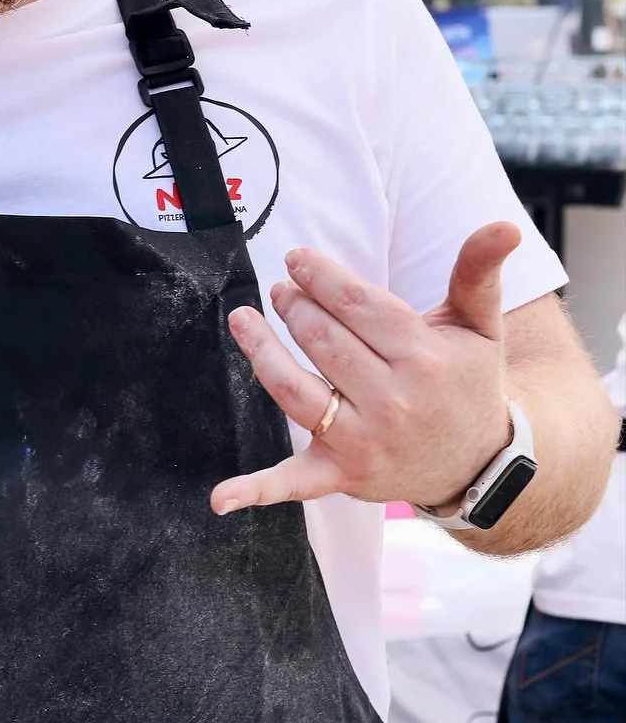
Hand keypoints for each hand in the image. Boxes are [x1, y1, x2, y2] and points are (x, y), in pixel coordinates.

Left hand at [211, 222, 520, 514]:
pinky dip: (255, 491)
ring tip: (244, 319)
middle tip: (281, 289)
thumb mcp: (479, 326)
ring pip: (295, 390)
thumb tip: (503, 224)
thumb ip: (478, 273)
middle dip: (295, 306)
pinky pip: (293, 483)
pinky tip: (219, 499)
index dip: (320, 276)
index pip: (356, 305)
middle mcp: (393, 401)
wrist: (478, 462)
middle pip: (323, 340)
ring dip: (262, 351)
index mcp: (423, 358)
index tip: (296, 259)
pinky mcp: (342, 474)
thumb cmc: (466, 382)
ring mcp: (364, 441)